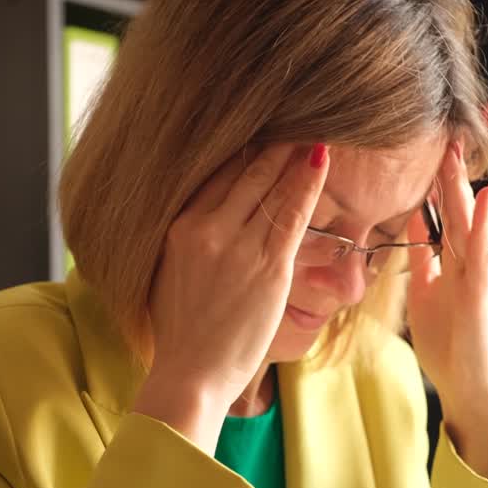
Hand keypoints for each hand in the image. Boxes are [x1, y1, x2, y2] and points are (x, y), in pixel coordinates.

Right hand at [133, 143, 328, 452]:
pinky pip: (292, 214)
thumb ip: (186, 239)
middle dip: (270, 142)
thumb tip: (202, 216)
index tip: (257, 126)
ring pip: (270, 186)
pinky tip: (320, 160)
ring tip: (312, 127)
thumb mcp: (167, 273)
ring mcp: (238, 247)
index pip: (213, 174)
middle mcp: (205, 229)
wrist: (190, 374)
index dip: (239, 148)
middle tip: (293, 113)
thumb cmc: (181, 332)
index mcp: (177, 228)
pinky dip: (307, 183)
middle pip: (243, 171)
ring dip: (293, 153)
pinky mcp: (268, 267)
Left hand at [406, 142, 487, 481]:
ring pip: (469, 220)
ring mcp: (480, 274)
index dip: (434, 176)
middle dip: (448, 168)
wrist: (475, 388)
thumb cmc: (452, 346)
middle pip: (457, 205)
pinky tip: (482, 195)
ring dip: (461, 183)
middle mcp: (473, 260)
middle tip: (443, 127)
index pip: (444, 208)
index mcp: (457, 259)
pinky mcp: (483, 293)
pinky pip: (480, 251)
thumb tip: (413, 221)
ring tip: (455, 146)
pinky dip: (482, 222)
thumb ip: (424, 258)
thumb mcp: (427, 293)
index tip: (424, 142)